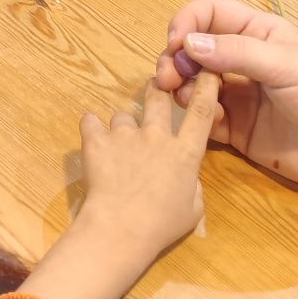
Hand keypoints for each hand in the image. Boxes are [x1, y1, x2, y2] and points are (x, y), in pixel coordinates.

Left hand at [78, 68, 218, 272]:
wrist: (120, 229)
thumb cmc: (161, 225)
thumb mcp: (193, 211)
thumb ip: (193, 186)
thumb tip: (188, 176)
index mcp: (184, 153)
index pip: (201, 112)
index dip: (206, 87)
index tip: (206, 70)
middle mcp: (157, 136)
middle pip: (158, 97)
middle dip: (157, 89)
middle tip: (155, 91)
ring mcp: (125, 135)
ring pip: (123, 115)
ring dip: (121, 127)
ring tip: (116, 148)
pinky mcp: (97, 140)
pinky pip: (91, 121)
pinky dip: (92, 129)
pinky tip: (93, 141)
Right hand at [154, 0, 297, 193]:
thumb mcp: (286, 64)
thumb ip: (237, 53)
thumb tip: (187, 44)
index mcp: (257, 33)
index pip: (210, 14)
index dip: (188, 23)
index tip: (177, 43)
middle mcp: (243, 61)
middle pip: (194, 50)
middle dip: (175, 59)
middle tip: (168, 78)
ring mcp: (239, 96)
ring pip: (193, 84)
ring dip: (181, 88)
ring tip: (183, 99)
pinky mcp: (238, 130)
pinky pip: (204, 120)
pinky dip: (196, 118)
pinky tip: (209, 122)